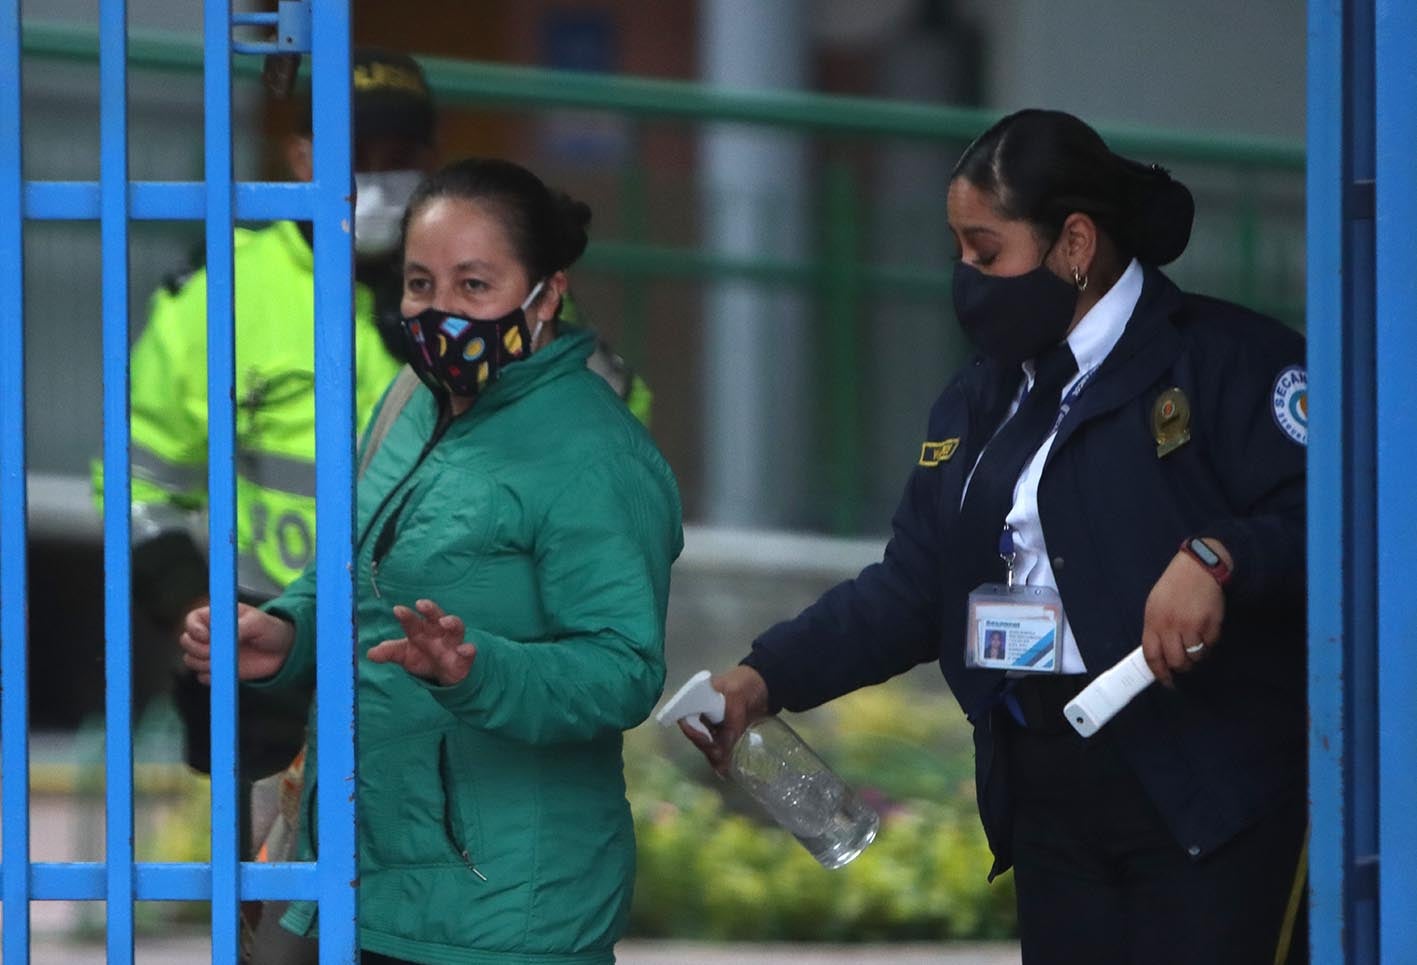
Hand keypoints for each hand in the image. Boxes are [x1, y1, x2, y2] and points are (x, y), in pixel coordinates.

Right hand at [178, 603, 295, 684]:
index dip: (194, 629)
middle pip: (186, 641)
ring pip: (190, 660)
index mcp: (216, 617)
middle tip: (216, 652)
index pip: (191, 620)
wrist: (283, 651)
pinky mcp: (218, 671)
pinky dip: (211, 676)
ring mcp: (212, 654)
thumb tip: (221, 638)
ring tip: (225, 661)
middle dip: (197, 648)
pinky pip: (202, 677)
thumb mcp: (258, 622)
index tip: (207, 636)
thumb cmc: (270, 630)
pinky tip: (226, 671)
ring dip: (203, 663)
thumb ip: (239, 627)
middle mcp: (210, 635)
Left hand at [366, 598, 476, 686]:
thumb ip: (389, 653)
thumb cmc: (422, 656)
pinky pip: (469, 653)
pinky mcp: (464, 659)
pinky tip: (466, 649)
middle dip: (430, 610)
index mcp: (421, 630)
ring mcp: (452, 644)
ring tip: (446, 622)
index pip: (412, 621)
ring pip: (456, 629)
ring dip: (452, 623)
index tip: (397, 610)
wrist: (444, 673)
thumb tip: (370, 654)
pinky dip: (469, 650)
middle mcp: (437, 633)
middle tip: (422, 604)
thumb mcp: (404, 655)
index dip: (406, 616)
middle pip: (435, 617)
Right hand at [678, 665, 769, 774]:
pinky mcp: (726, 731)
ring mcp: (714, 722)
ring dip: (713, 755)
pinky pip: (720, 745)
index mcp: (698, 697)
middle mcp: (702, 712)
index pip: (687, 717)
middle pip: (697, 734)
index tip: (706, 740)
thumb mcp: (737, 695)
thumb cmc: (746, 682)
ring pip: (708, 742)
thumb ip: (731, 718)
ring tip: (722, 768)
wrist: (766, 684)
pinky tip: (724, 768)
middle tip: (719, 756)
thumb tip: (723, 748)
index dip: (693, 731)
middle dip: (706, 746)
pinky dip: (722, 756)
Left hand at [1141, 540, 1230, 686]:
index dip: (1159, 672)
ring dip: (1197, 655)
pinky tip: (1207, 629)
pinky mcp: (1211, 623)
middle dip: (1182, 667)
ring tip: (1197, 642)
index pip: (1152, 655)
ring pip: (1196, 656)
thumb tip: (1159, 655)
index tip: (1166, 681)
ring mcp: (1192, 625)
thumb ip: (1156, 629)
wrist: (1197, 567)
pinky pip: (1211, 644)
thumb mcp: (1155, 606)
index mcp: (1153, 621)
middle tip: (1185, 663)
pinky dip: (1210, 642)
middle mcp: (1171, 626)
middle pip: (1176, 661)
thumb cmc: (1173, 587)